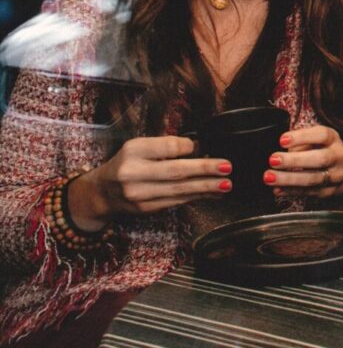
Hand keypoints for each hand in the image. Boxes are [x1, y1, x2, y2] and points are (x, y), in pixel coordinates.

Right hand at [70, 136, 230, 230]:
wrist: (102, 192)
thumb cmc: (128, 163)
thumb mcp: (140, 147)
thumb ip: (166, 147)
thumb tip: (201, 149)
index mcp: (134, 151)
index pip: (167, 148)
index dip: (188, 147)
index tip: (203, 146)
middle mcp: (134, 173)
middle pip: (175, 172)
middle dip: (204, 170)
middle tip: (227, 167)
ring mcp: (140, 195)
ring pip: (179, 190)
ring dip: (206, 187)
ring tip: (226, 184)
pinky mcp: (147, 209)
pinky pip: (177, 201)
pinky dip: (198, 197)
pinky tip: (214, 193)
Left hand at [266, 126, 342, 207]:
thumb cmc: (325, 151)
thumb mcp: (318, 140)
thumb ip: (303, 142)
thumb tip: (283, 149)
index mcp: (333, 140)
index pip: (322, 135)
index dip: (302, 137)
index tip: (282, 140)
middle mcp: (338, 157)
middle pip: (320, 159)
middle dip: (294, 160)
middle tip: (273, 160)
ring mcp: (336, 176)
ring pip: (313, 179)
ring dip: (289, 179)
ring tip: (270, 177)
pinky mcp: (329, 192)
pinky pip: (309, 192)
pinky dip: (291, 191)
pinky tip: (277, 189)